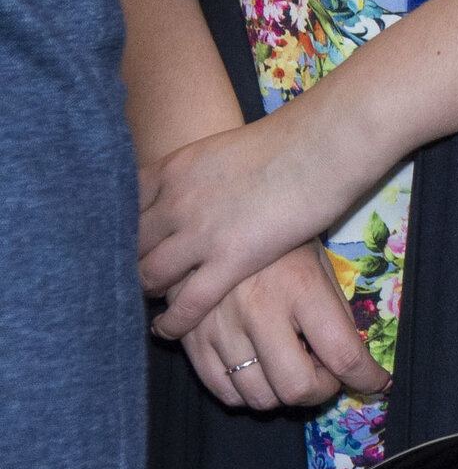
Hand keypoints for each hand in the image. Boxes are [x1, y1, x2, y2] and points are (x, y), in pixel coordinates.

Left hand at [140, 104, 384, 341]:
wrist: (325, 144)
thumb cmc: (292, 139)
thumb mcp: (226, 147)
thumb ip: (203, 173)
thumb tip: (206, 189)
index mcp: (173, 169)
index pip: (124, 207)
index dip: (121, 230)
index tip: (125, 244)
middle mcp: (175, 201)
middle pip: (132, 244)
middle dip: (129, 262)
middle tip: (134, 277)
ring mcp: (199, 233)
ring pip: (149, 274)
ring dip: (146, 290)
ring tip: (150, 300)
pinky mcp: (230, 260)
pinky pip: (187, 301)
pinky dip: (172, 320)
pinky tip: (167, 329)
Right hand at [180, 246, 389, 411]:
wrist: (214, 226)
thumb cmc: (278, 247)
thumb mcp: (320, 267)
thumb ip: (336, 315)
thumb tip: (352, 363)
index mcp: (301, 288)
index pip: (342, 354)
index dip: (366, 378)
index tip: (378, 383)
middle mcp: (259, 312)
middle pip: (297, 387)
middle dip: (322, 391)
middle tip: (327, 375)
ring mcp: (220, 329)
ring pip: (260, 398)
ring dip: (285, 395)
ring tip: (292, 368)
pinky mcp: (190, 341)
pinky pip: (224, 393)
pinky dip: (250, 394)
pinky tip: (261, 372)